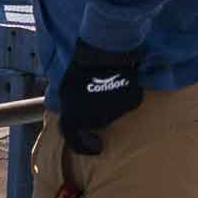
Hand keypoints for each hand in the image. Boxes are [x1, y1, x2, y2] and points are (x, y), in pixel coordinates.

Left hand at [55, 42, 141, 156]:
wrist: (103, 50)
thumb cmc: (80, 66)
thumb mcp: (65, 88)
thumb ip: (69, 106)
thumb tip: (73, 115)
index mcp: (75, 118)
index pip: (76, 142)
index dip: (84, 147)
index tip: (95, 147)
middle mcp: (96, 120)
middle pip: (97, 123)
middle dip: (96, 114)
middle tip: (95, 96)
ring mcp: (116, 112)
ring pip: (113, 113)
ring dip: (110, 104)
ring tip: (107, 84)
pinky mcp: (132, 102)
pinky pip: (128, 103)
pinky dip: (124, 97)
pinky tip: (120, 81)